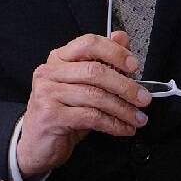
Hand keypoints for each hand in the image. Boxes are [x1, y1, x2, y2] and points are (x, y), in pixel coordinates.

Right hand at [18, 31, 149, 176]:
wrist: (36, 145)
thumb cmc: (63, 111)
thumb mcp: (84, 84)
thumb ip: (102, 60)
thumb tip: (121, 36)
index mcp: (59, 58)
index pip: (89, 43)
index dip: (115, 52)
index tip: (134, 65)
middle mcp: (50, 72)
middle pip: (95, 72)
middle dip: (125, 86)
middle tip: (144, 98)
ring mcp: (48, 94)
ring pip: (96, 96)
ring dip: (123, 109)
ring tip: (138, 118)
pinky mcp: (51, 116)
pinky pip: (91, 117)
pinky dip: (113, 124)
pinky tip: (124, 128)